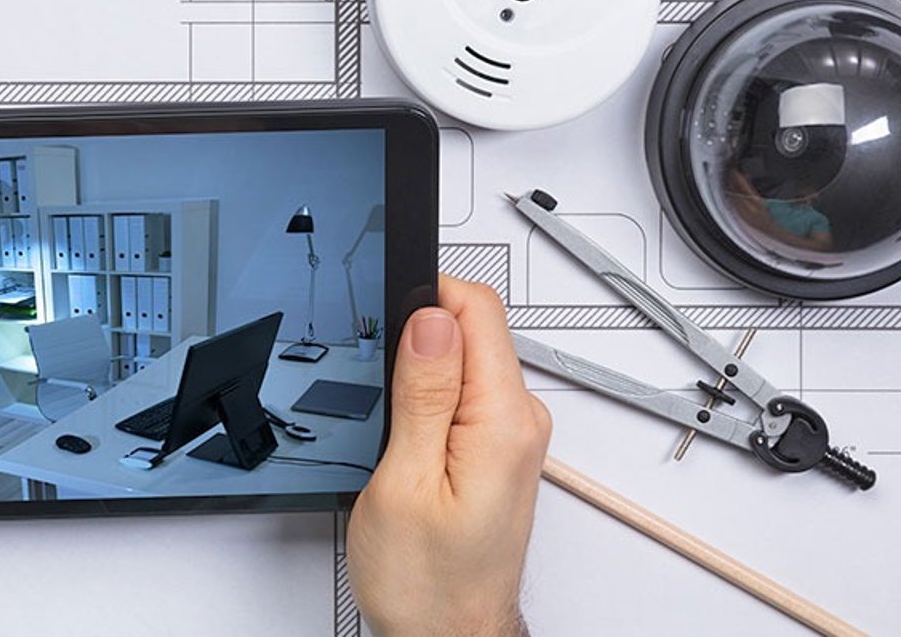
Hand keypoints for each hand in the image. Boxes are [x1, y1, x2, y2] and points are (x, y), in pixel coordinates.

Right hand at [347, 276, 550, 635]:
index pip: (477, 309)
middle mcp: (520, 423)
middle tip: (381, 392)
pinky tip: (406, 437)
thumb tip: (430, 320)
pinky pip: (466, 394)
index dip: (424, 298)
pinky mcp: (499, 450)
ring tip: (391, 426)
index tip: (386, 325)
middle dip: (417, 338)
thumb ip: (422, 393)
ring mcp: (513, 436)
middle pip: (471, 329)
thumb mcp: (403, 481)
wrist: (446, 636)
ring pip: (464, 360)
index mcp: (502, 422)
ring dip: (421, 373)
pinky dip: (429, 399)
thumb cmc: (428, 582)